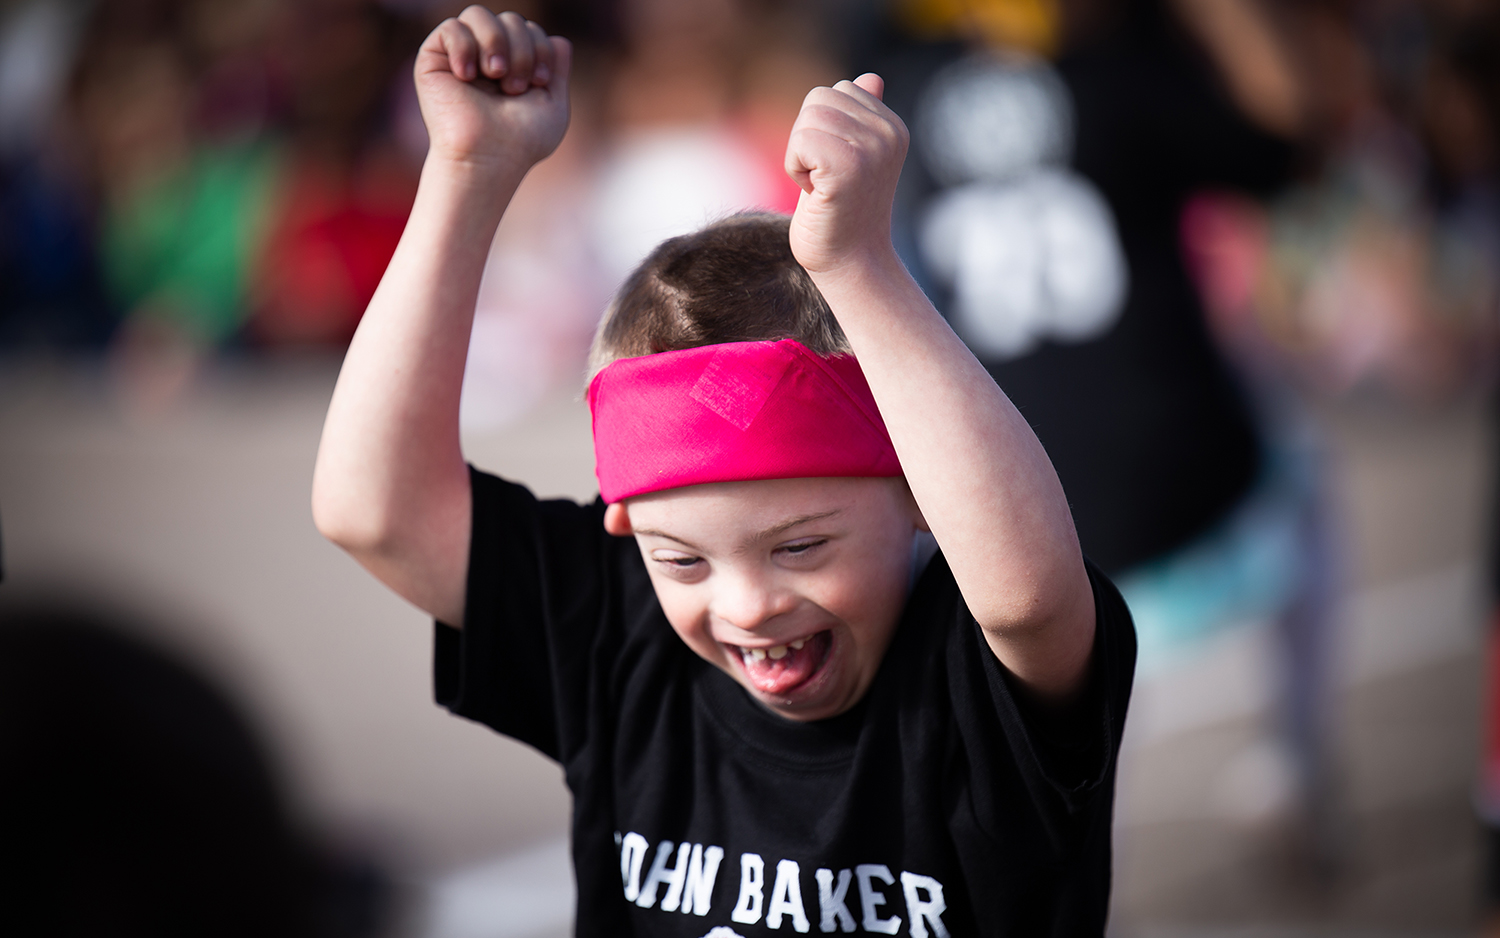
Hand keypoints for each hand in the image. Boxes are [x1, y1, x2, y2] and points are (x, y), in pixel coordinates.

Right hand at [416, 7, 570, 173]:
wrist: (489, 159)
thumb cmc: (521, 141)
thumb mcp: (553, 104)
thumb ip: (558, 69)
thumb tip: (560, 39)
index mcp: (514, 65)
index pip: (530, 29)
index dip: (540, 47)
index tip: (540, 82)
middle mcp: (486, 57)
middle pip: (509, 19)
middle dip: (521, 48)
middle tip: (515, 87)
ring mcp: (460, 57)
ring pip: (478, 14)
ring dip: (495, 42)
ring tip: (495, 74)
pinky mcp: (433, 60)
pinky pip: (451, 27)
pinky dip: (464, 47)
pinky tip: (467, 76)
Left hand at [785, 74, 908, 275]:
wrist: (851, 264)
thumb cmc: (842, 215)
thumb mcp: (852, 158)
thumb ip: (859, 117)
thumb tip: (869, 79)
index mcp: (892, 126)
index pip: (837, 90)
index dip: (821, 131)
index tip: (836, 170)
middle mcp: (888, 132)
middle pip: (818, 99)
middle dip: (807, 140)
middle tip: (825, 180)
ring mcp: (872, 148)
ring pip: (806, 119)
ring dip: (800, 156)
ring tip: (822, 187)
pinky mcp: (849, 165)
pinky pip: (799, 141)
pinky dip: (795, 168)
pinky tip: (815, 194)